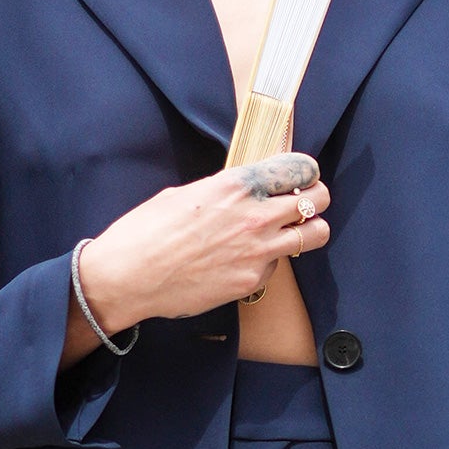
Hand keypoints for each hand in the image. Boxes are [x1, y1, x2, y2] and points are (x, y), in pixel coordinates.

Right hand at [71, 164, 330, 353]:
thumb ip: (224, 191)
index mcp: (236, 184)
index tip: (301, 178)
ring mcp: (258, 251)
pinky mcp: (252, 280)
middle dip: (316, 199)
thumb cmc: (147, 231)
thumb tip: (242, 192)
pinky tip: (245, 261)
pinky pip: (278, 266)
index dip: (306, 172)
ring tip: (292, 233)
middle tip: (303, 205)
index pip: (299, 168)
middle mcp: (255, 215)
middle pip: (318, 199)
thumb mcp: (186, 194)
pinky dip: (269, 262)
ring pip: (316, 235)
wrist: (129, 276)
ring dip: (310, 231)